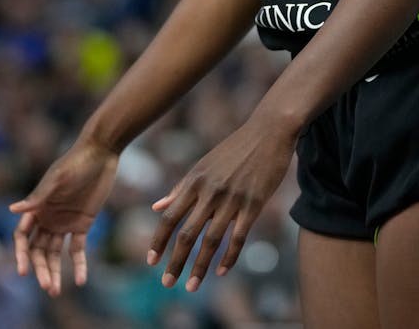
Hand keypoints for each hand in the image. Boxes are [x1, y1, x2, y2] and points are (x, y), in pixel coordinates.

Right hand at [9, 138, 118, 295]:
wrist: (101, 153)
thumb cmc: (75, 163)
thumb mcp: (57, 179)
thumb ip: (38, 197)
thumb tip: (12, 210)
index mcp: (36, 207)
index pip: (22, 236)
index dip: (21, 254)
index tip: (22, 271)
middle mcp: (47, 218)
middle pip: (38, 250)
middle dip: (40, 269)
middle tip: (47, 287)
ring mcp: (64, 222)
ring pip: (54, 253)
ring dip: (54, 271)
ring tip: (56, 291)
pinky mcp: (82, 224)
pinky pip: (77, 249)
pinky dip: (78, 265)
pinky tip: (80, 281)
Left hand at [147, 115, 295, 291]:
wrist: (268, 132)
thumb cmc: (233, 149)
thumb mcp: (202, 165)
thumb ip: (179, 188)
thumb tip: (155, 206)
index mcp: (194, 181)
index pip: (170, 216)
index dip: (159, 240)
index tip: (150, 261)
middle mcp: (210, 192)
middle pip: (187, 233)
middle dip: (175, 261)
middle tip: (166, 283)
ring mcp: (232, 199)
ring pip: (211, 240)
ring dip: (199, 266)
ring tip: (191, 286)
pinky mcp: (254, 204)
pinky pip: (238, 237)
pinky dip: (228, 257)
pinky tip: (220, 272)